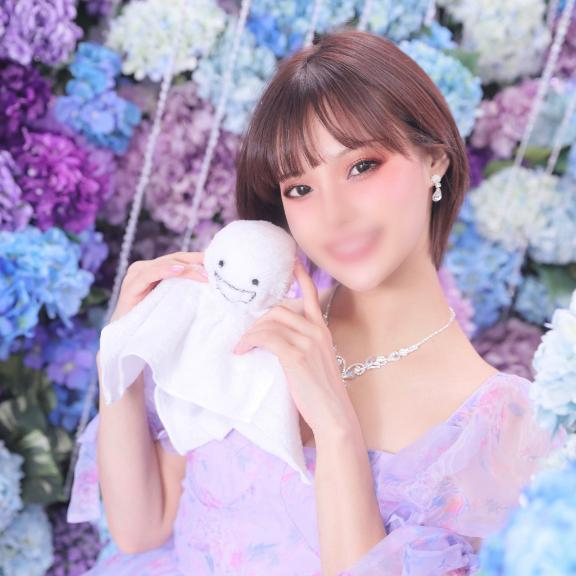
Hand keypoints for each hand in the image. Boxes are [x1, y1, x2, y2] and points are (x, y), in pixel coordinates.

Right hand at [110, 251, 208, 322]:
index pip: (181, 259)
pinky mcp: (130, 286)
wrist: (128, 341)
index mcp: (156, 270)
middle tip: (214, 270)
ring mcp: (136, 275)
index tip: (217, 262)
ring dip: (186, 268)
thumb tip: (213, 285)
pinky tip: (179, 270)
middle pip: (175, 259)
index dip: (199, 259)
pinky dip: (165, 270)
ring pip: (165, 263)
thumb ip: (186, 290)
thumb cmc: (153, 323)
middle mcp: (145, 268)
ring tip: (203, 274)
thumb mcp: (174, 303)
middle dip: (196, 262)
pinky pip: (149, 274)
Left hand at [233, 259, 357, 435]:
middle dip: (259, 320)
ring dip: (251, 333)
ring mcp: (307, 342)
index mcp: (322, 330)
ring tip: (242, 346)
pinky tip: (243, 350)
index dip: (300, 276)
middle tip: (248, 336)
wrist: (334, 416)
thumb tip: (276, 338)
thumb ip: (303, 344)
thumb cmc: (322, 392)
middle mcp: (317, 330)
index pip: (311, 295)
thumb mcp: (316, 361)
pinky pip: (266, 338)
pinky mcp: (295, 356)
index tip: (292, 260)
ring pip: (270, 322)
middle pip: (279, 309)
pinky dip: (250, 341)